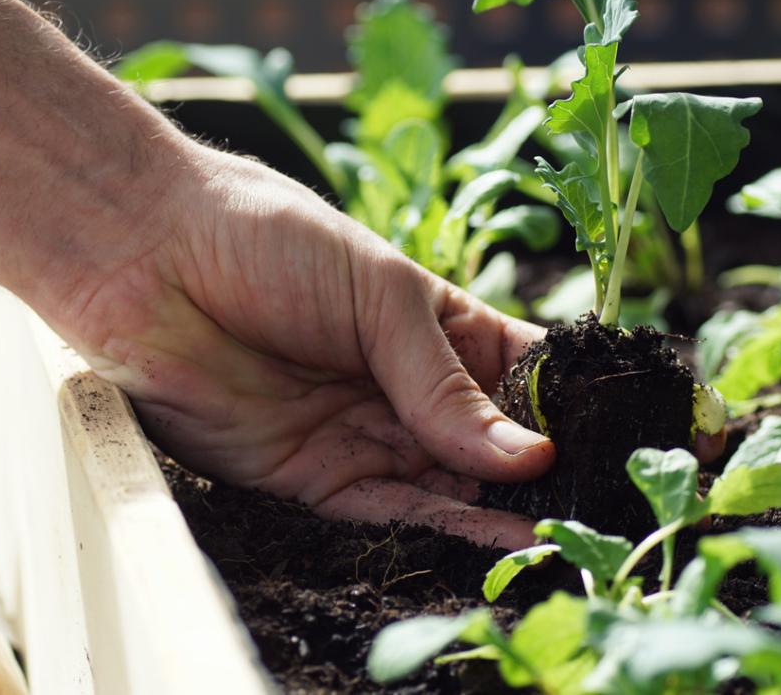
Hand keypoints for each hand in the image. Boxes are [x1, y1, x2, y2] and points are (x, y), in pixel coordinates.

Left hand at [43, 142, 554, 549]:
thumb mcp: (381, 297)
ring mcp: (367, 433)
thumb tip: (530, 456)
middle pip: (494, 442)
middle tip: (605, 499)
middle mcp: (411, 387)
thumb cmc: (271, 241)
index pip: (525, 374)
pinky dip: (443, 528)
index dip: (575, 404)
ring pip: (451, 486)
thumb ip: (446, 385)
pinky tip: (497, 539)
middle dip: (545, 472)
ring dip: (504, 511)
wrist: (149, 258)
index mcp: (440, 327)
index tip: (630, 433)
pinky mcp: (316, 477)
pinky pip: (390, 512)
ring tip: (564, 531)